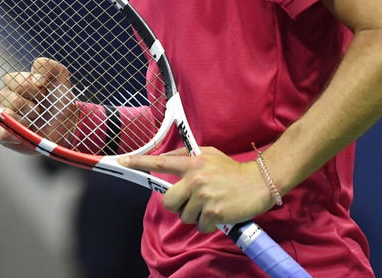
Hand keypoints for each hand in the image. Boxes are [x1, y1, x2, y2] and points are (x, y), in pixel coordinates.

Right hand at [0, 57, 78, 153]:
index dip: (29, 84)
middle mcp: (7, 100)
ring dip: (27, 116)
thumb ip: (49, 66)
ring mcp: (5, 118)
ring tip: (37, 119)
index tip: (44, 90)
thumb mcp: (61, 80)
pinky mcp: (5, 136)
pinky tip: (28, 130)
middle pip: (5, 95)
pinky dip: (14, 132)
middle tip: (41, 107)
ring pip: (6, 113)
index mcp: (16, 85)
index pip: (10, 79)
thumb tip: (35, 70)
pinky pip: (1, 133)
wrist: (68, 127)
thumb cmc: (60, 103)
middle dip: (29, 101)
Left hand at [120, 147, 275, 232]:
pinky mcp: (212, 213)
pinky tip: (218, 213)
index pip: (160, 162)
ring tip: (210, 205)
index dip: (139, 162)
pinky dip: (207, 224)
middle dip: (177, 205)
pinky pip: (199, 226)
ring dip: (195, 215)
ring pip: (184, 216)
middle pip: (168, 201)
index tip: (122, 161)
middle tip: (192, 202)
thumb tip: (165, 160)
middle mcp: (194, 179)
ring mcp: (203, 197)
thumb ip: (186, 156)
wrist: (259, 183)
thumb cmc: (231, 170)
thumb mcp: (207, 154)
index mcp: (191, 163)